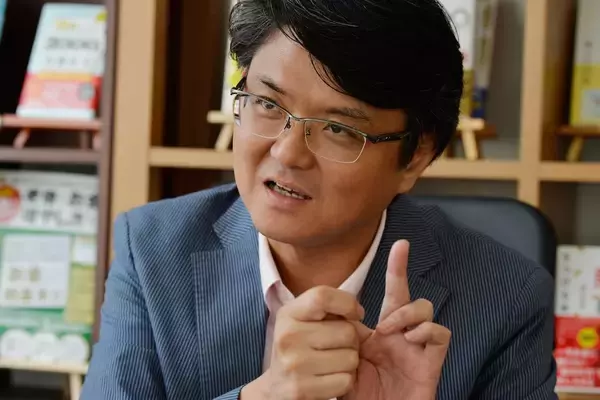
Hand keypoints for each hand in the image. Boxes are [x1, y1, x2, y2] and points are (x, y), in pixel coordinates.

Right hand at [242, 286, 364, 399]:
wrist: (276, 387)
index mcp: (288, 314)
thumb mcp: (303, 320)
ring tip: (332, 362)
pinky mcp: (301, 389)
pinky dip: (345, 381)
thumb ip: (328, 309)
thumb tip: (358, 313)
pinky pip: (346, 381)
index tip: (356, 313)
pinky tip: (329, 378)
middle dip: (352, 339)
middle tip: (337, 346)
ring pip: (351, 358)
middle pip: (347, 331)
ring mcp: (293, 364)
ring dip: (350, 362)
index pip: (322, 297)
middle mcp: (288, 336)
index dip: (347, 303)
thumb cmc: (299, 347)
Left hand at [344, 240, 450, 399]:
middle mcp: (402, 335)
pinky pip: (440, 335)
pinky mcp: (431, 364)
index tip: (400, 243)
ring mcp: (418, 348)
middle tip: (382, 312)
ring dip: (408, 314)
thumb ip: (342, 337)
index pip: (391, 295)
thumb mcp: (345, 361)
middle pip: (410, 295)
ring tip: (390, 331)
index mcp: (383, 331)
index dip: (397, 268)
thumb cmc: (359, 393)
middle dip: (400, 275)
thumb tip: (335, 311)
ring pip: (426, 310)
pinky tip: (410, 340)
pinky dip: (427, 331)